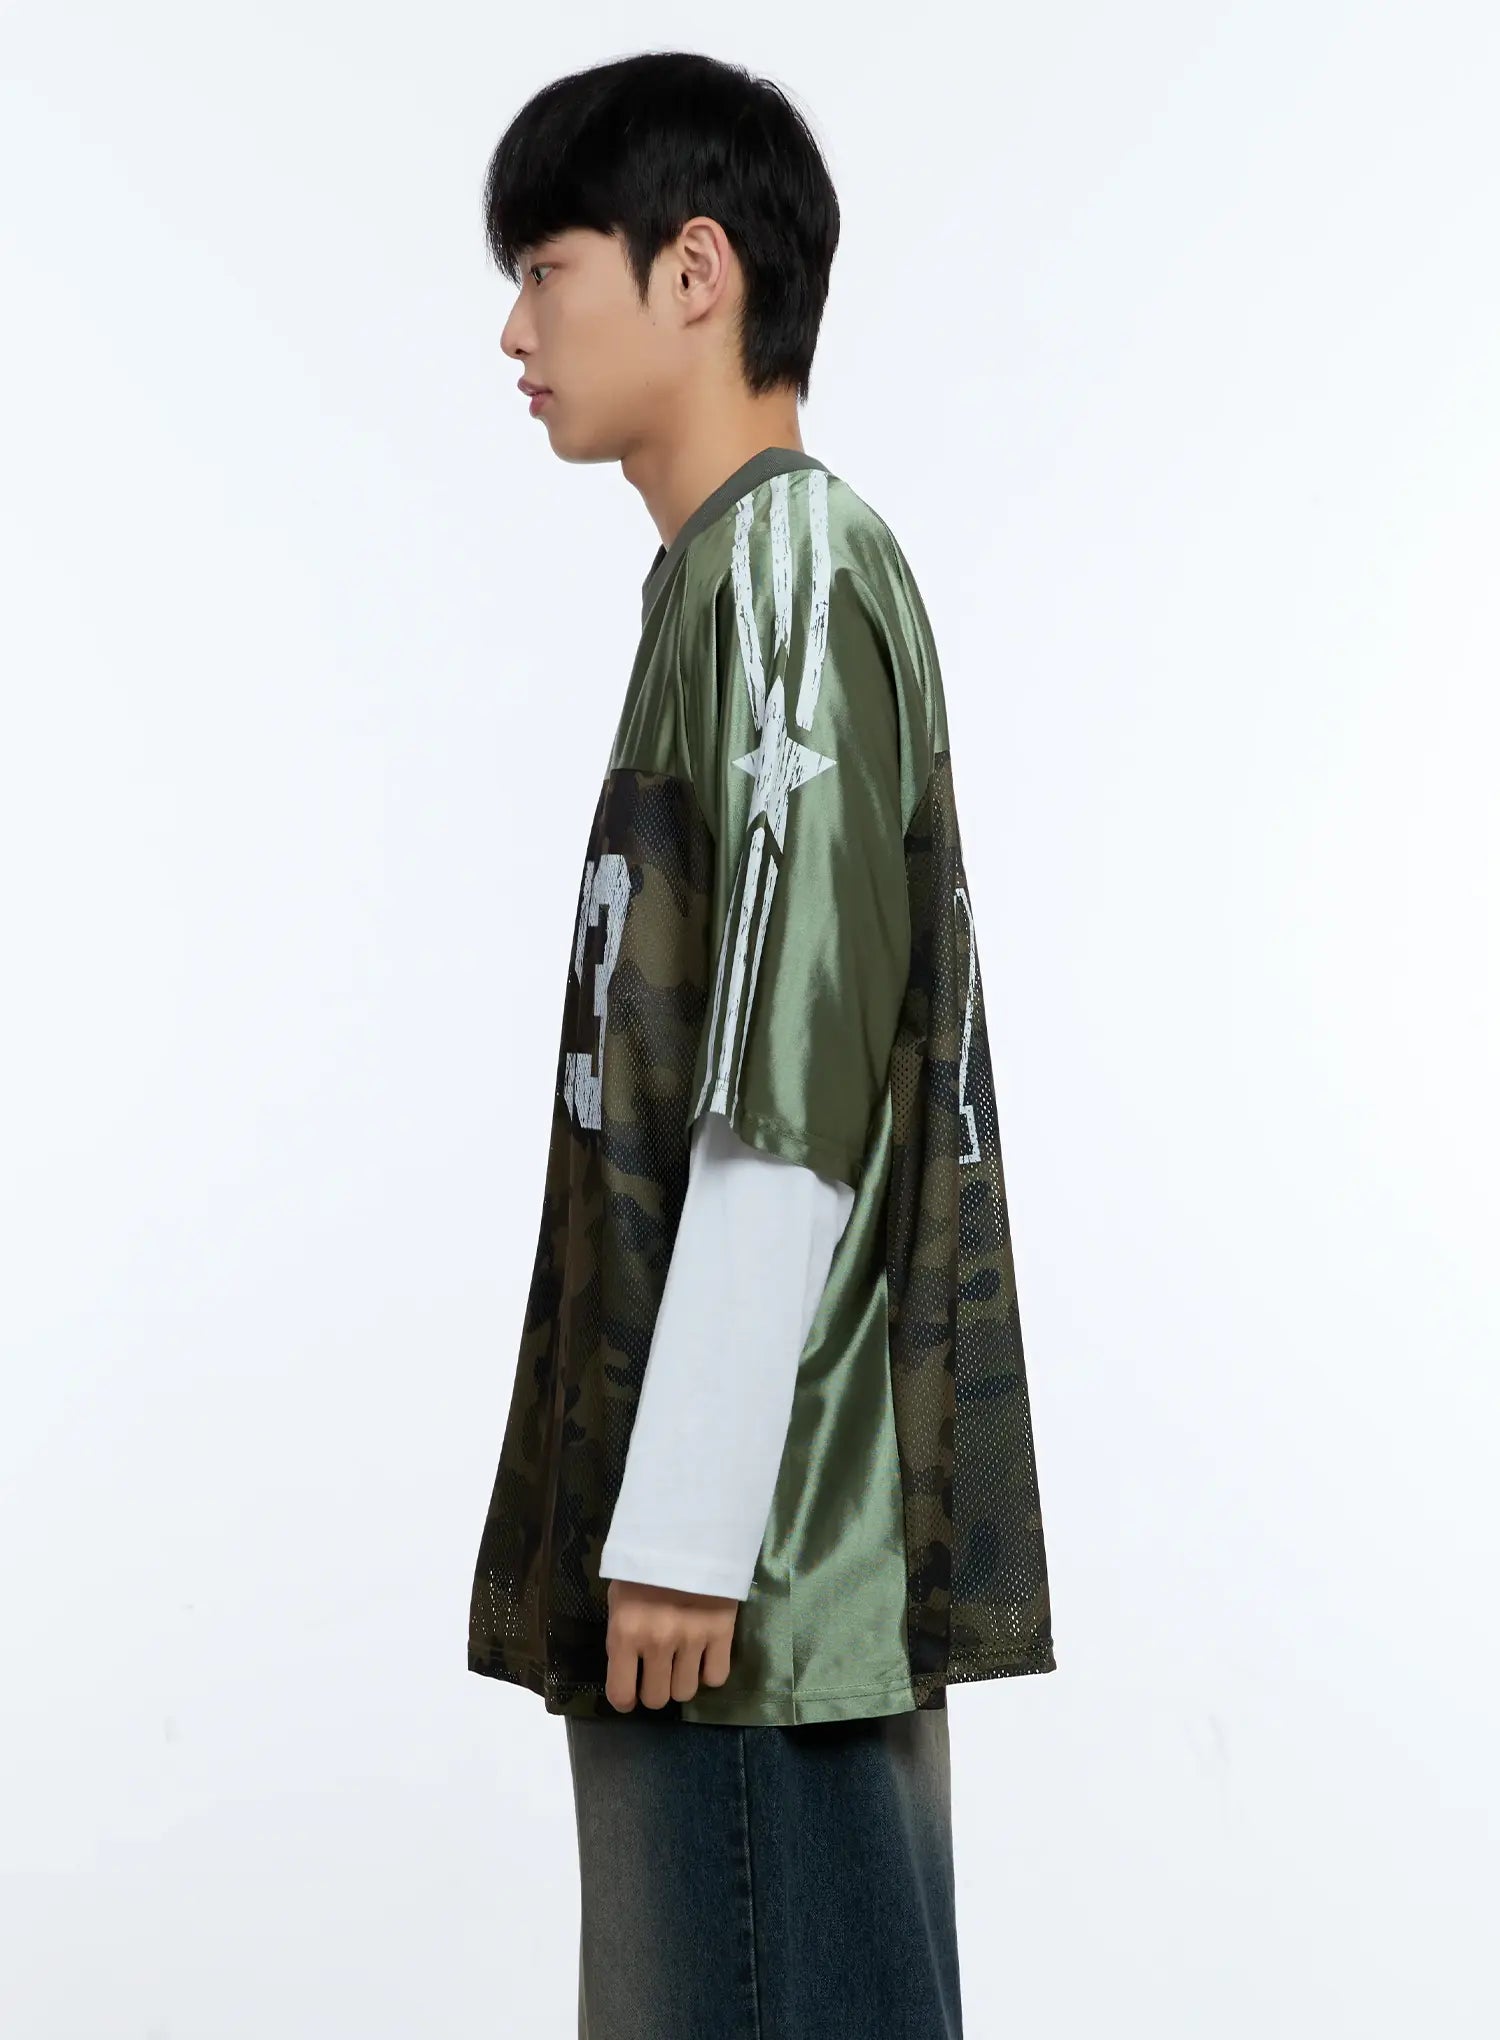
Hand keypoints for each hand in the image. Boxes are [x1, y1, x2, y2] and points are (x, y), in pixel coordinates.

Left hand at [604, 1577, 738, 1711]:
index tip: (630, 1692)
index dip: (625, 1699)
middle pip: (658, 1699)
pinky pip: (716, 1677)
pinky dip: (709, 1671)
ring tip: (681, 1661)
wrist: (686, 1532)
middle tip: (657, 1672)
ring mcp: (693, 1639)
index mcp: (626, 1632)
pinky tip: (703, 1655)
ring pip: (687, 1692)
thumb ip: (622, 1636)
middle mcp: (658, 1642)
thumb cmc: (644, 1565)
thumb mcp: (619, 1598)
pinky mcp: (722, 1632)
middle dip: (655, 1690)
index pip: (621, 1693)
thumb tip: (627, 1669)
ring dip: (682, 1681)